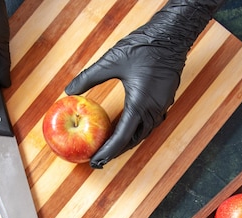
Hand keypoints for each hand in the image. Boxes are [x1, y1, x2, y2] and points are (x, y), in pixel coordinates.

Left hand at [65, 0, 224, 167]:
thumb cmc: (144, 46)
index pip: (122, 137)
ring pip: (144, 133)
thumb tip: (69, 90)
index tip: (96, 159)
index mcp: (140, 104)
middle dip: (116, 151)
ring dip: (127, 143)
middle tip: (99, 159)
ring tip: (110, 149)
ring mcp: (161, 106)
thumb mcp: (111, 61)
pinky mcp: (164, 100)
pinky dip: (137, 131)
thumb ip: (89, 77)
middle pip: (134, 140)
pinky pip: (150, 123)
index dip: (108, 150)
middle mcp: (153, 110)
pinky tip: (127, 129)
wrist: (173, 35)